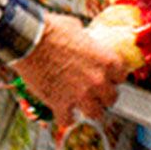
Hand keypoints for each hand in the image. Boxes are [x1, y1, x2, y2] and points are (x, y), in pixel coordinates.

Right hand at [9, 13, 129, 123]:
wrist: (29, 41)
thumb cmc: (51, 30)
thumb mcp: (77, 29)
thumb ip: (86, 41)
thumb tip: (84, 42)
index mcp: (106, 60)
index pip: (121, 76)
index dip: (112, 76)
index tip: (107, 77)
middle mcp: (98, 80)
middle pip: (111, 98)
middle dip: (103, 96)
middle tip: (95, 92)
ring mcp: (80, 95)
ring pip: (95, 114)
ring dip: (89, 110)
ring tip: (82, 106)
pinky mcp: (60, 104)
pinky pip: (68, 120)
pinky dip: (65, 117)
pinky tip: (62, 112)